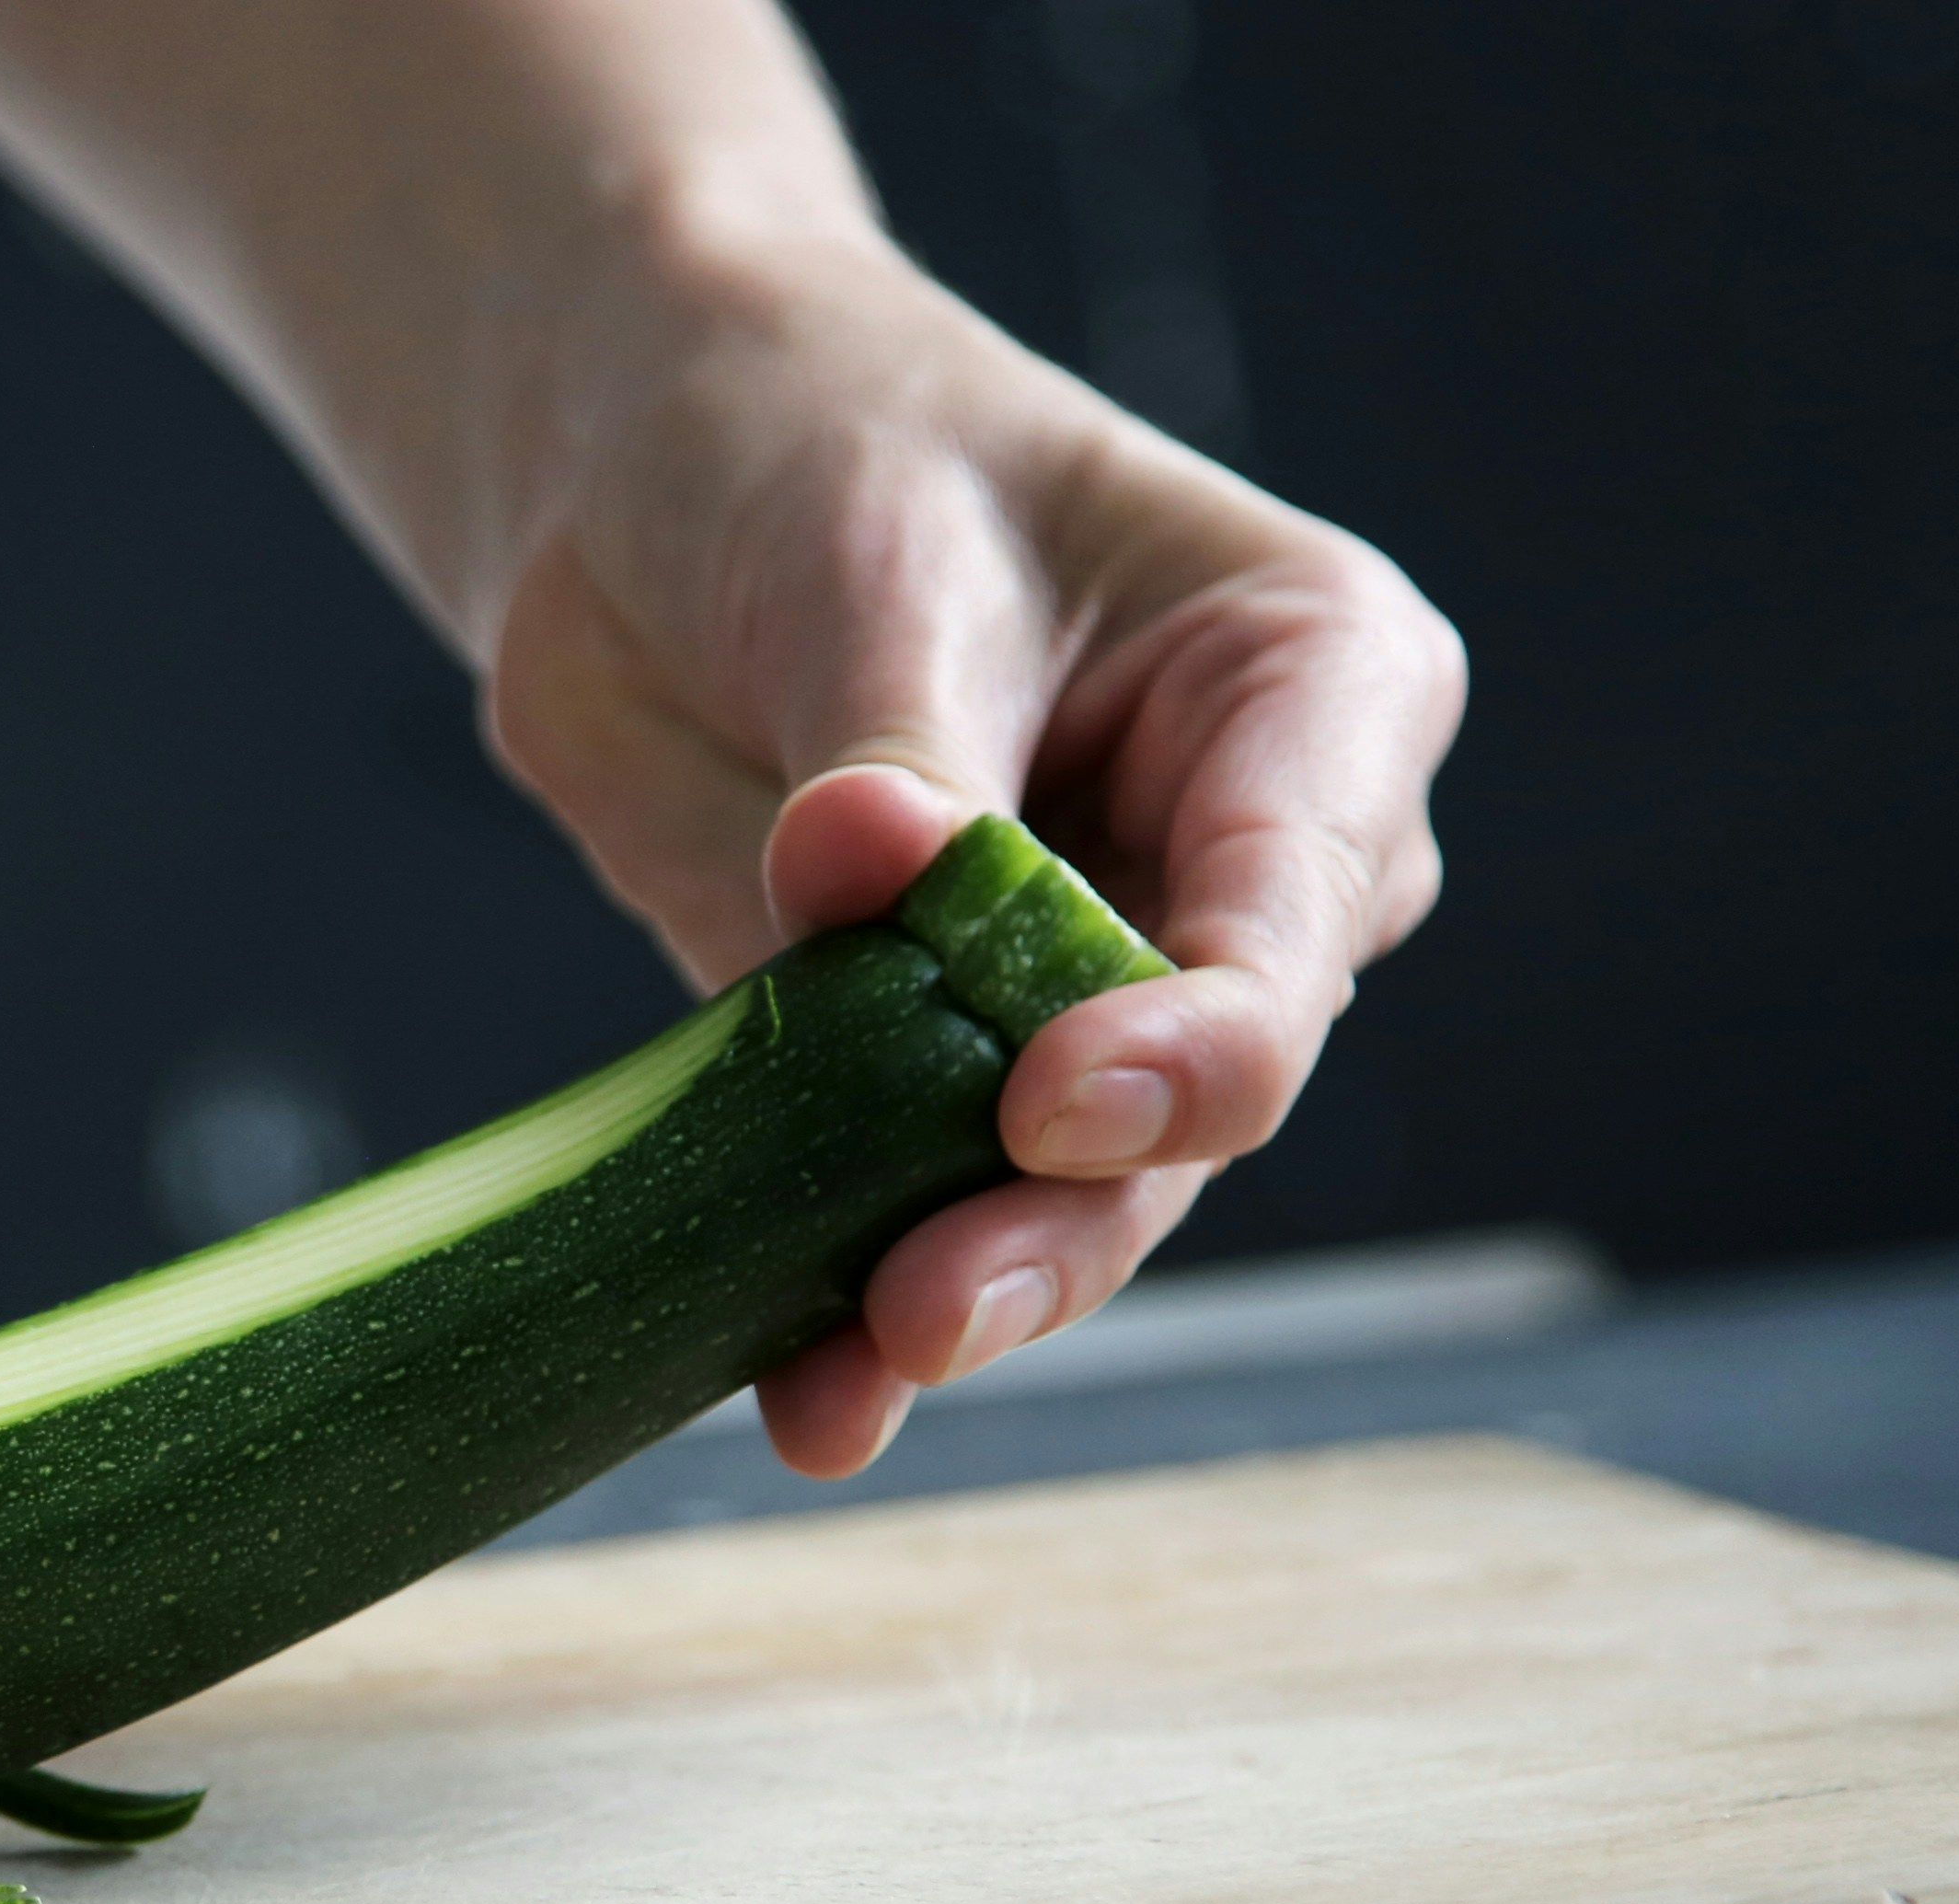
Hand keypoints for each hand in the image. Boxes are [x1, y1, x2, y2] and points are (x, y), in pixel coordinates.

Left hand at [487, 243, 1464, 1475]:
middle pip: (1197, 1095)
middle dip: (1068, 1214)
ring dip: (962, 1288)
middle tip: (930, 1304)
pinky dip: (850, 1303)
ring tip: (846, 1376)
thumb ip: (894, 750)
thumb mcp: (874, 563)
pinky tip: (801, 1396)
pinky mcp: (936, 1068)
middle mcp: (1245, 871)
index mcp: (1316, 695)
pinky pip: (913, 1202)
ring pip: (1074, 1188)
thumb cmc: (822, 450)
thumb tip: (864, 866)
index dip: (1193, 1039)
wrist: (642, 475)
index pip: (1293, 912)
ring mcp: (1099, 989)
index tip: (1051, 1100)